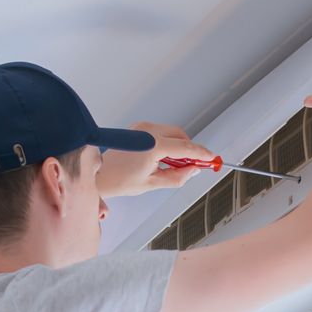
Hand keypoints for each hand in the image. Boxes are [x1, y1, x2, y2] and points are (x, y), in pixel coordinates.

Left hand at [98, 122, 215, 196]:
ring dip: (180, 146)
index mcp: (152, 146)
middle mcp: (148, 132)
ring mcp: (142, 128)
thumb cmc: (119, 180)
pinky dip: (169, 142)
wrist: (100, 173)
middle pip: (181, 136)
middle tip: (197, 165)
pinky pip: (162, 132)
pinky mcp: (139, 128)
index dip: (201, 153)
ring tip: (178, 164)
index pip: (185, 148)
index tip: (211, 158)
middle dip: (191, 149)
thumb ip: (177, 177)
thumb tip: (193, 171)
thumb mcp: (153, 183)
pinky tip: (166, 157)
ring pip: (172, 132)